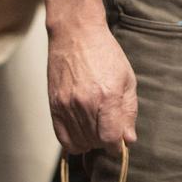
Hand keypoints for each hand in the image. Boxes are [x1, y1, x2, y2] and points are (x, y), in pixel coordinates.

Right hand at [42, 0, 136, 154]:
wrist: (75, 36)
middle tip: (111, 131)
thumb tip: (128, 139)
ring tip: (98, 129)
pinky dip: (73, 142)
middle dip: (106, 142)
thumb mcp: (127, 79)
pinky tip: (83, 133)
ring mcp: (65, 106)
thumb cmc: (106, 54)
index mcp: (106, 96)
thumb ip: (129, 111)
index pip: (111, 138)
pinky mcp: (53, 106)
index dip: (117, 146)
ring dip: (91, 142)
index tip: (121, 143)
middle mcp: (84, 104)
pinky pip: (62, 137)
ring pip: (79, 142)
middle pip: (95, 142)